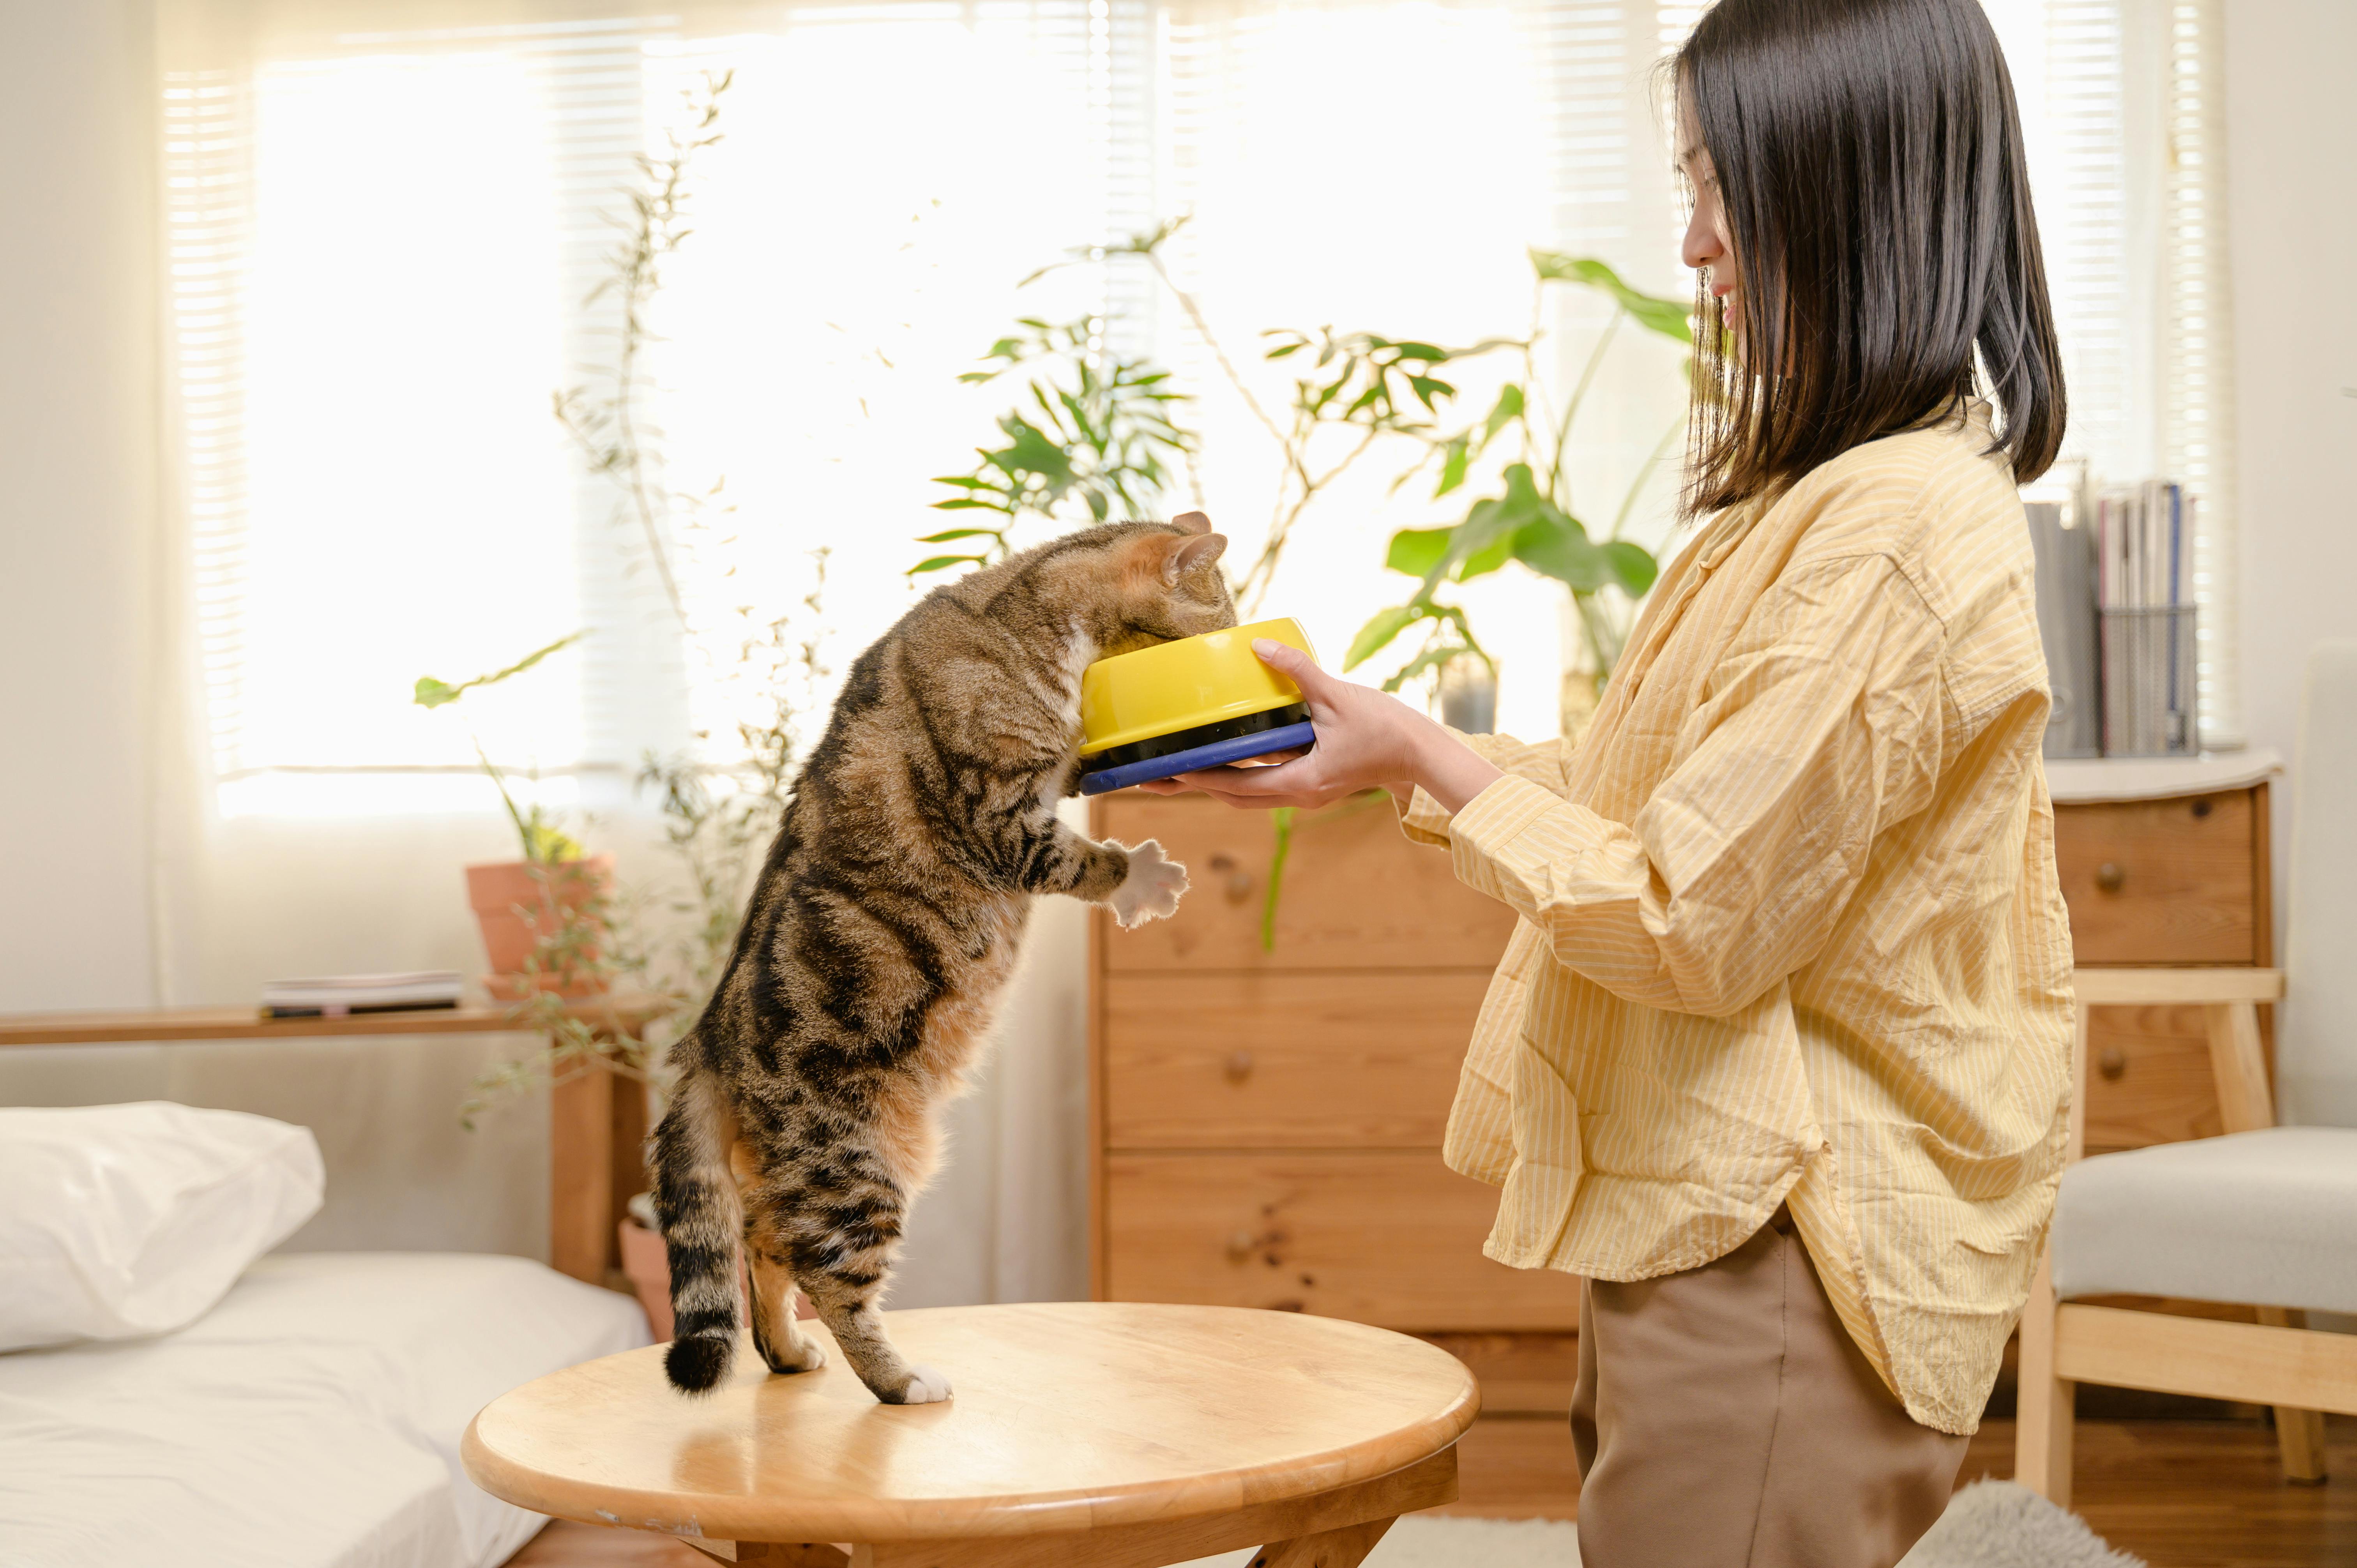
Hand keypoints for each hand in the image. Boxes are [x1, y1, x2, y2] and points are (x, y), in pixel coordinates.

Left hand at [1137, 640, 1503, 812]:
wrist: (1421, 755)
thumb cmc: (1387, 729)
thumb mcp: (1339, 696)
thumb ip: (1299, 672)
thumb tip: (1262, 648)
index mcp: (1299, 781)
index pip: (1235, 784)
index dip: (1196, 778)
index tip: (1164, 772)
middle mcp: (1297, 795)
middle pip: (1231, 797)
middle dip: (1191, 787)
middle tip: (1151, 778)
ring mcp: (1304, 792)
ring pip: (1247, 795)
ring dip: (1211, 784)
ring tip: (1174, 773)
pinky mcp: (1311, 783)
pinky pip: (1264, 785)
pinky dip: (1238, 776)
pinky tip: (1220, 760)